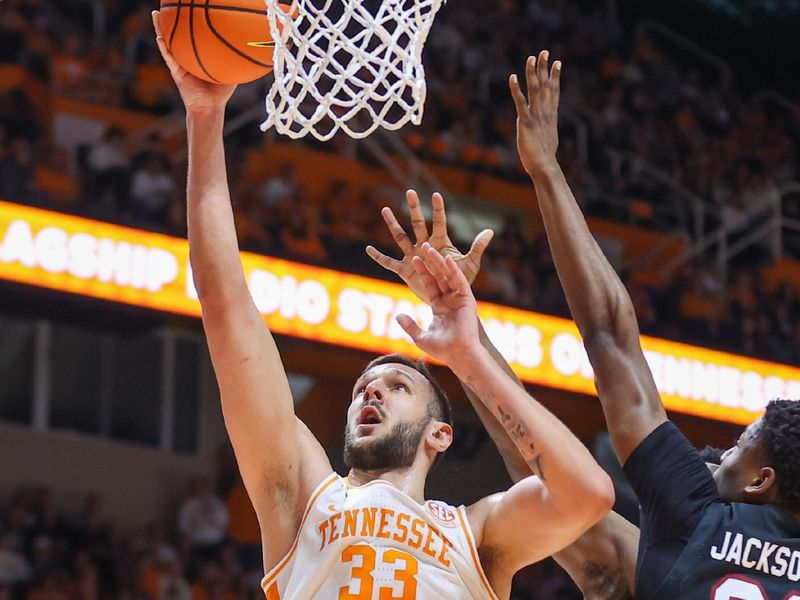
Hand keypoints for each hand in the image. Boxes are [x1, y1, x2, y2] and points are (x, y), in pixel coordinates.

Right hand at [152, 11, 236, 111]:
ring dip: (161, 28)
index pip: (193, 36)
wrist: (210, 107)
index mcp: (198, 56)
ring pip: (168, 42)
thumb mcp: (231, 72)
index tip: (189, 9)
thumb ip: (237, 61)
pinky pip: (169, 58)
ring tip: (156, 14)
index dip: (190, 23)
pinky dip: (164, 48)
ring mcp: (179, 63)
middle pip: (178, 34)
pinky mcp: (176, 72)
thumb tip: (250, 49)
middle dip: (172, 20)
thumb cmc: (221, 92)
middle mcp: (187, 57)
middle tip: (168, 5)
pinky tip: (159, 38)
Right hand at [366, 190, 492, 302]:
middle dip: (414, 209)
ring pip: (401, 237)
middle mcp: (424, 246)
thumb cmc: (461, 281)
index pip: (439, 222)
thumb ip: (478, 247)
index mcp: (440, 243)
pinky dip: (379, 257)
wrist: (449, 300)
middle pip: (418, 224)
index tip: (436, 194)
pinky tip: (368, 249)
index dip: (438, 209)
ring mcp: (413, 256)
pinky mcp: (405, 270)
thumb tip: (490, 231)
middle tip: (410, 192)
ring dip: (393, 224)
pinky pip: (389, 263)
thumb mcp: (470, 264)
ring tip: (385, 210)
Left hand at [396, 244, 481, 367]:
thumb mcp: (420, 336)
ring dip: (439, 262)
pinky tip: (446, 259)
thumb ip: (409, 325)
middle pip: (439, 276)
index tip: (415, 259)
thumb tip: (397, 315)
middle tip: (423, 246)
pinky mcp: (467, 300)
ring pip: (448, 276)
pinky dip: (453, 270)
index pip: (430, 285)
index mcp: (440, 307)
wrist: (457, 355)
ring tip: (430, 248)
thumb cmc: (441, 349)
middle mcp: (450, 300)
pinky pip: (459, 282)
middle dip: (431, 262)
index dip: (423, 272)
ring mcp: (459, 299)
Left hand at [509, 51, 560, 177]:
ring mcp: (536, 116)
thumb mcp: (548, 140)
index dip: (555, 76)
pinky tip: (512, 77)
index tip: (558, 62)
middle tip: (545, 52)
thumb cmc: (545, 159)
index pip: (554, 92)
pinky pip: (519, 102)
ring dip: (532, 73)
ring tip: (532, 58)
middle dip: (545, 68)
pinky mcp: (525, 122)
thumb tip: (546, 129)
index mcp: (551, 116)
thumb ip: (545, 130)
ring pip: (535, 90)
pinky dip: (516, 89)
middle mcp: (545, 113)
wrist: (544, 167)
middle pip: (545, 86)